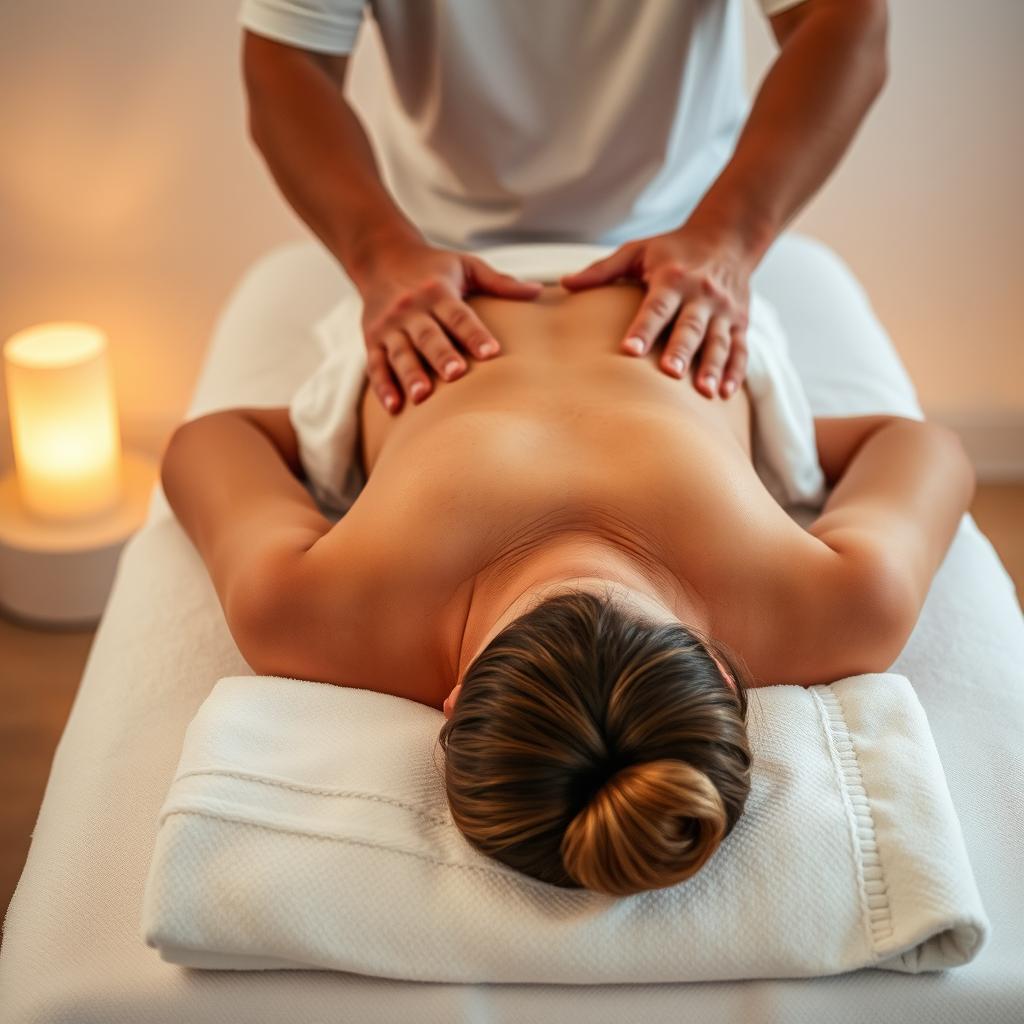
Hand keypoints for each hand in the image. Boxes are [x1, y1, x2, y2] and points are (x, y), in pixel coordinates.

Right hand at [354, 240, 541, 412]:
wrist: (381, 257)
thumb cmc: (433, 267)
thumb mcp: (466, 265)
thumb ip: (499, 282)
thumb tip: (538, 291)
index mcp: (438, 292)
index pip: (459, 316)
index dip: (475, 334)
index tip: (491, 353)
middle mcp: (412, 309)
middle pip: (428, 336)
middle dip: (441, 355)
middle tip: (456, 374)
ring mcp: (389, 326)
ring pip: (400, 353)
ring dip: (410, 375)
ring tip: (422, 396)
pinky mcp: (371, 340)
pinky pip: (376, 365)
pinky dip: (383, 386)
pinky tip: (394, 407)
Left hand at [560, 226, 752, 398]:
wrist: (727, 238)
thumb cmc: (672, 250)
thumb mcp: (637, 251)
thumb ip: (603, 270)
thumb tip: (565, 283)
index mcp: (672, 278)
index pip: (656, 306)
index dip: (644, 328)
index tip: (629, 350)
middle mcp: (701, 294)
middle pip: (690, 326)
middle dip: (682, 350)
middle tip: (670, 374)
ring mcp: (724, 310)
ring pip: (719, 341)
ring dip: (712, 367)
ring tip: (704, 392)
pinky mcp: (740, 322)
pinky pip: (740, 349)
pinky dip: (736, 372)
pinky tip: (725, 394)